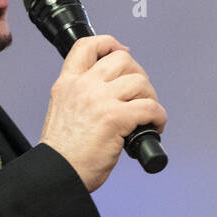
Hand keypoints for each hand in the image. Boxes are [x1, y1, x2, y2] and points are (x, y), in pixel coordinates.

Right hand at [38, 35, 166, 192]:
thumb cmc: (64, 152)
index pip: (87, 46)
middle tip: (140, 93)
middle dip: (138, 74)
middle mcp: (83, 86)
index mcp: (67, 83)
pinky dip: (159, 117)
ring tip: (148, 114)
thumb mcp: (63, 110)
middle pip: (122, 59)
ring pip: (140, 81)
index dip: (109, 43)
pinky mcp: (115, 118)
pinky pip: (151, 107)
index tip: (122, 51)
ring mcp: (99, 100)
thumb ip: (81, 95)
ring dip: (150, 97)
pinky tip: (154, 127)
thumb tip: (113, 92)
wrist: (57, 173)